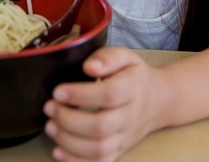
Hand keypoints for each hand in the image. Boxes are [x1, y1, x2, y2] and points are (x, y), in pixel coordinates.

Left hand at [43, 47, 167, 161]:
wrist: (158, 100)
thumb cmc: (134, 76)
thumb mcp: (126, 57)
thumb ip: (107, 57)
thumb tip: (89, 67)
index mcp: (132, 88)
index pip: (109, 94)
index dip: (80, 95)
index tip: (58, 91)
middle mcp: (130, 116)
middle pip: (101, 126)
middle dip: (69, 120)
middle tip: (50, 108)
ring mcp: (125, 137)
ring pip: (98, 149)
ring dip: (69, 141)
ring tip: (51, 127)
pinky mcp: (119, 151)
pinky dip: (76, 161)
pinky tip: (58, 151)